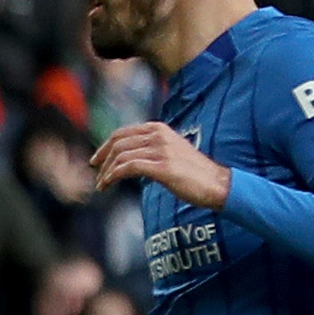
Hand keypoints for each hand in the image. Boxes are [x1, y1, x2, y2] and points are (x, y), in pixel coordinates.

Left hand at [93, 120, 227, 209]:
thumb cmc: (193, 172)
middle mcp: (158, 135)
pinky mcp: (162, 167)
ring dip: (106, 172)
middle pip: (118, 143)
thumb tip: (126, 158)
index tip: (96, 160)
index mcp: (159, 129)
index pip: (122, 133)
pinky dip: (112, 176)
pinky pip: (127, 167)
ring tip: (102, 185)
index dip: (105, 146)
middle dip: (102, 159)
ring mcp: (161, 150)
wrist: (217, 184)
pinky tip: (108, 185)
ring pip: (120, 156)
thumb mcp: (170, 152)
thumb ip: (150, 149)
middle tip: (96, 173)